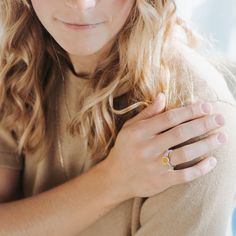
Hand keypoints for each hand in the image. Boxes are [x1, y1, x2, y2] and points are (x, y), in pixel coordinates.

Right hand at [103, 93, 226, 199]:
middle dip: (203, 124)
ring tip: (222, 137)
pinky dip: (200, 169)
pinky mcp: (160, 182)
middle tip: (221, 118)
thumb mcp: (129, 128)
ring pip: (185, 153)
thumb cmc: (124, 149)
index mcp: (139, 132)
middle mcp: (147, 148)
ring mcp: (154, 166)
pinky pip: (184, 176)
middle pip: (180, 133)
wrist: (115, 178)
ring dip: (206, 145)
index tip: (207, 106)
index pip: (169, 118)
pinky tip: (212, 161)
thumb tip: (163, 95)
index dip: (190, 111)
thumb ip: (147, 113)